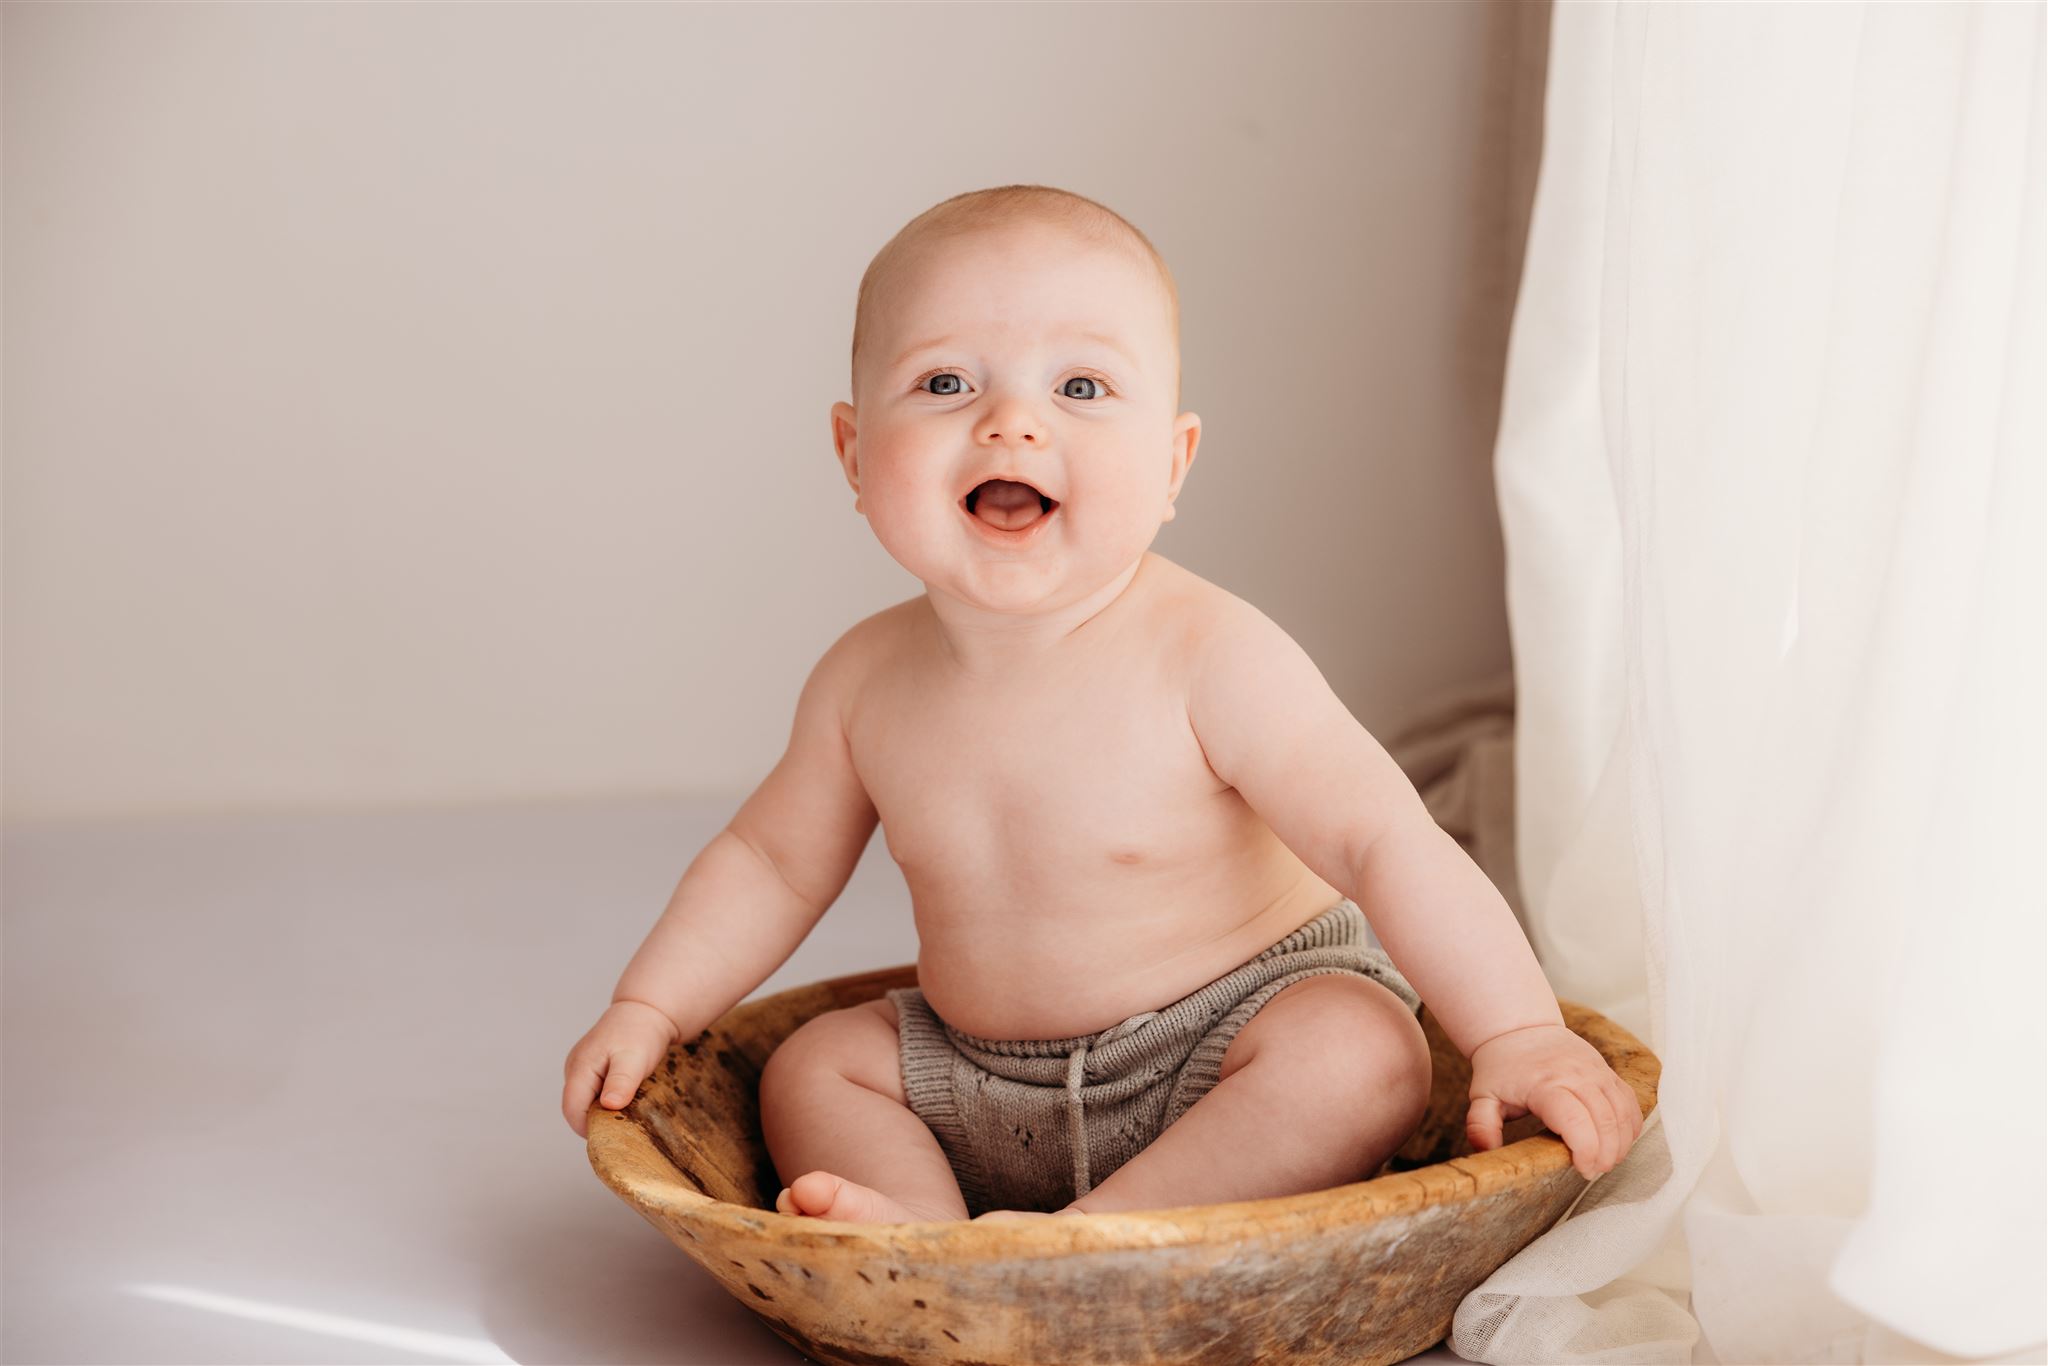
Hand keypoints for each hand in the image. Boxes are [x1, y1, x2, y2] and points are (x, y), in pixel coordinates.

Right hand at [561, 999, 680, 1137]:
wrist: (647, 1010)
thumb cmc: (642, 1033)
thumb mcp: (635, 1059)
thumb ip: (621, 1082)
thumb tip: (608, 1106)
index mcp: (580, 1068)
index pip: (572, 1111)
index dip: (590, 1128)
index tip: (615, 1136)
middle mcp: (574, 1069)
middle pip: (576, 1109)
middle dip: (596, 1122)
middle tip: (625, 1126)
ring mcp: (580, 1068)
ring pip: (584, 1102)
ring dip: (602, 1112)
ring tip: (627, 1111)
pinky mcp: (589, 1069)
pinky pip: (591, 1094)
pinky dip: (605, 1101)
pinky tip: (625, 1098)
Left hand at [1464, 1022, 1642, 1178]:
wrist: (1521, 1029)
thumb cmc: (1502, 1067)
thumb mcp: (1482, 1096)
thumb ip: (1481, 1126)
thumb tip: (1485, 1152)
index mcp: (1544, 1084)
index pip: (1575, 1119)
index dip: (1586, 1149)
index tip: (1582, 1169)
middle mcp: (1576, 1075)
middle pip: (1605, 1119)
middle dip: (1606, 1154)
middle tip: (1594, 1171)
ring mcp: (1596, 1072)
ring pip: (1623, 1112)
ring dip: (1621, 1143)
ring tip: (1606, 1161)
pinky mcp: (1608, 1072)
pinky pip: (1630, 1101)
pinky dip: (1630, 1125)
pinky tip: (1619, 1142)